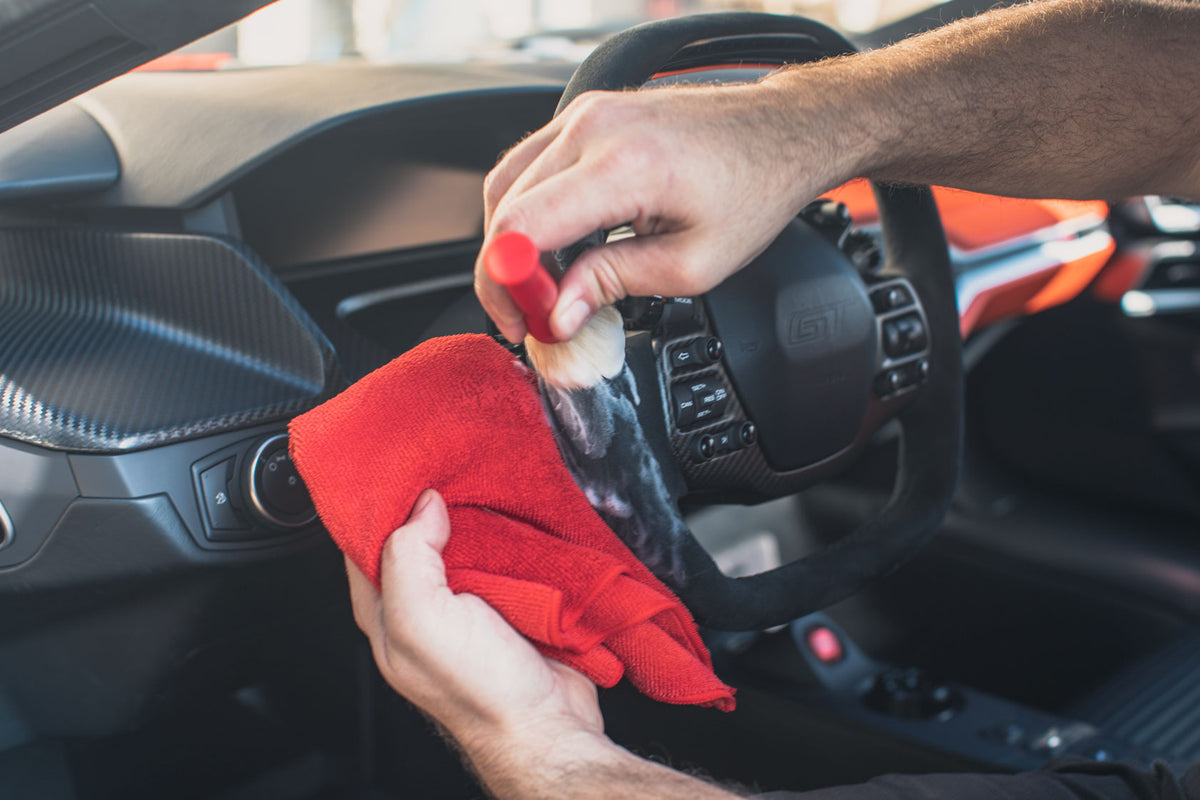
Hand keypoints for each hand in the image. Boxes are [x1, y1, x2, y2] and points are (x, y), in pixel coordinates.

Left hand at [346, 489, 604, 754]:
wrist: (549, 724)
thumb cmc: (481, 693)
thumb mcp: (422, 619)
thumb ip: (408, 556)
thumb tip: (422, 505)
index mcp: (386, 613)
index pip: (362, 543)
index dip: (375, 503)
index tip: (396, 467)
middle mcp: (421, 608)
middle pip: (413, 537)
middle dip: (427, 500)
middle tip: (443, 464)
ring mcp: (466, 606)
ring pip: (460, 543)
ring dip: (472, 514)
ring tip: (479, 479)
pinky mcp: (508, 603)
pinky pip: (502, 556)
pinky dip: (508, 534)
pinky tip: (514, 515)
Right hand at [475, 75, 860, 342]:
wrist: (783, 129)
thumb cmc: (753, 187)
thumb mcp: (693, 263)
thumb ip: (614, 284)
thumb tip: (558, 313)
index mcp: (623, 165)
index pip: (521, 226)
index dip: (507, 283)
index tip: (524, 320)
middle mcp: (595, 127)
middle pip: (505, 207)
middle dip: (509, 272)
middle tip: (536, 317)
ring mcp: (587, 112)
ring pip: (507, 183)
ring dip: (516, 242)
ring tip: (549, 285)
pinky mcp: (588, 113)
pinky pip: (531, 164)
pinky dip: (531, 209)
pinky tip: (562, 244)